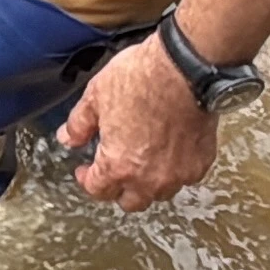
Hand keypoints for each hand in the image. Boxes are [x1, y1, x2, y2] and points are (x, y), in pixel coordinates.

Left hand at [58, 38, 218, 212]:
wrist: (184, 68)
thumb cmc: (141, 78)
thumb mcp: (96, 96)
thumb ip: (79, 124)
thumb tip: (68, 138)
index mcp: (118, 166)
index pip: (98, 190)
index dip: (87, 180)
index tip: (86, 170)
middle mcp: (149, 179)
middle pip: (130, 201)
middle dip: (118, 189)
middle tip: (113, 170)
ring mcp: (178, 173)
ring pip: (160, 192)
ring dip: (149, 182)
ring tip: (142, 160)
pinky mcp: (201, 162)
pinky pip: (185, 176)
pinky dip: (175, 168)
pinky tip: (169, 151)